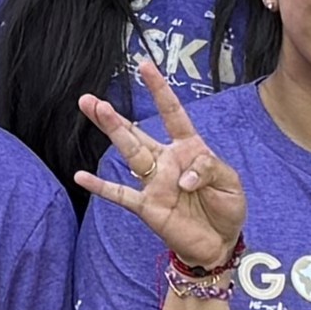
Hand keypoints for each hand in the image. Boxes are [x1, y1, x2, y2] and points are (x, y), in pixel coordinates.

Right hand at [73, 64, 247, 277]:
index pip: (172, 113)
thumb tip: (182, 178)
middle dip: (115, 117)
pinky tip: (80, 176)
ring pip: (128, 153)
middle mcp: (166, 161)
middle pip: (137, 132)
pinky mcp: (147, 207)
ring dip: (112, 133)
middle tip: (92, 100)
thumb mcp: (230, 182)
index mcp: (189, 148)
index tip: (144, 66)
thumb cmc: (226, 208)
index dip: (159, 90)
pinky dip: (100, 186)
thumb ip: (208, 168)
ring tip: (94, 112)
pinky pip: (120, 194)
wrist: (220, 244)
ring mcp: (154, 183)